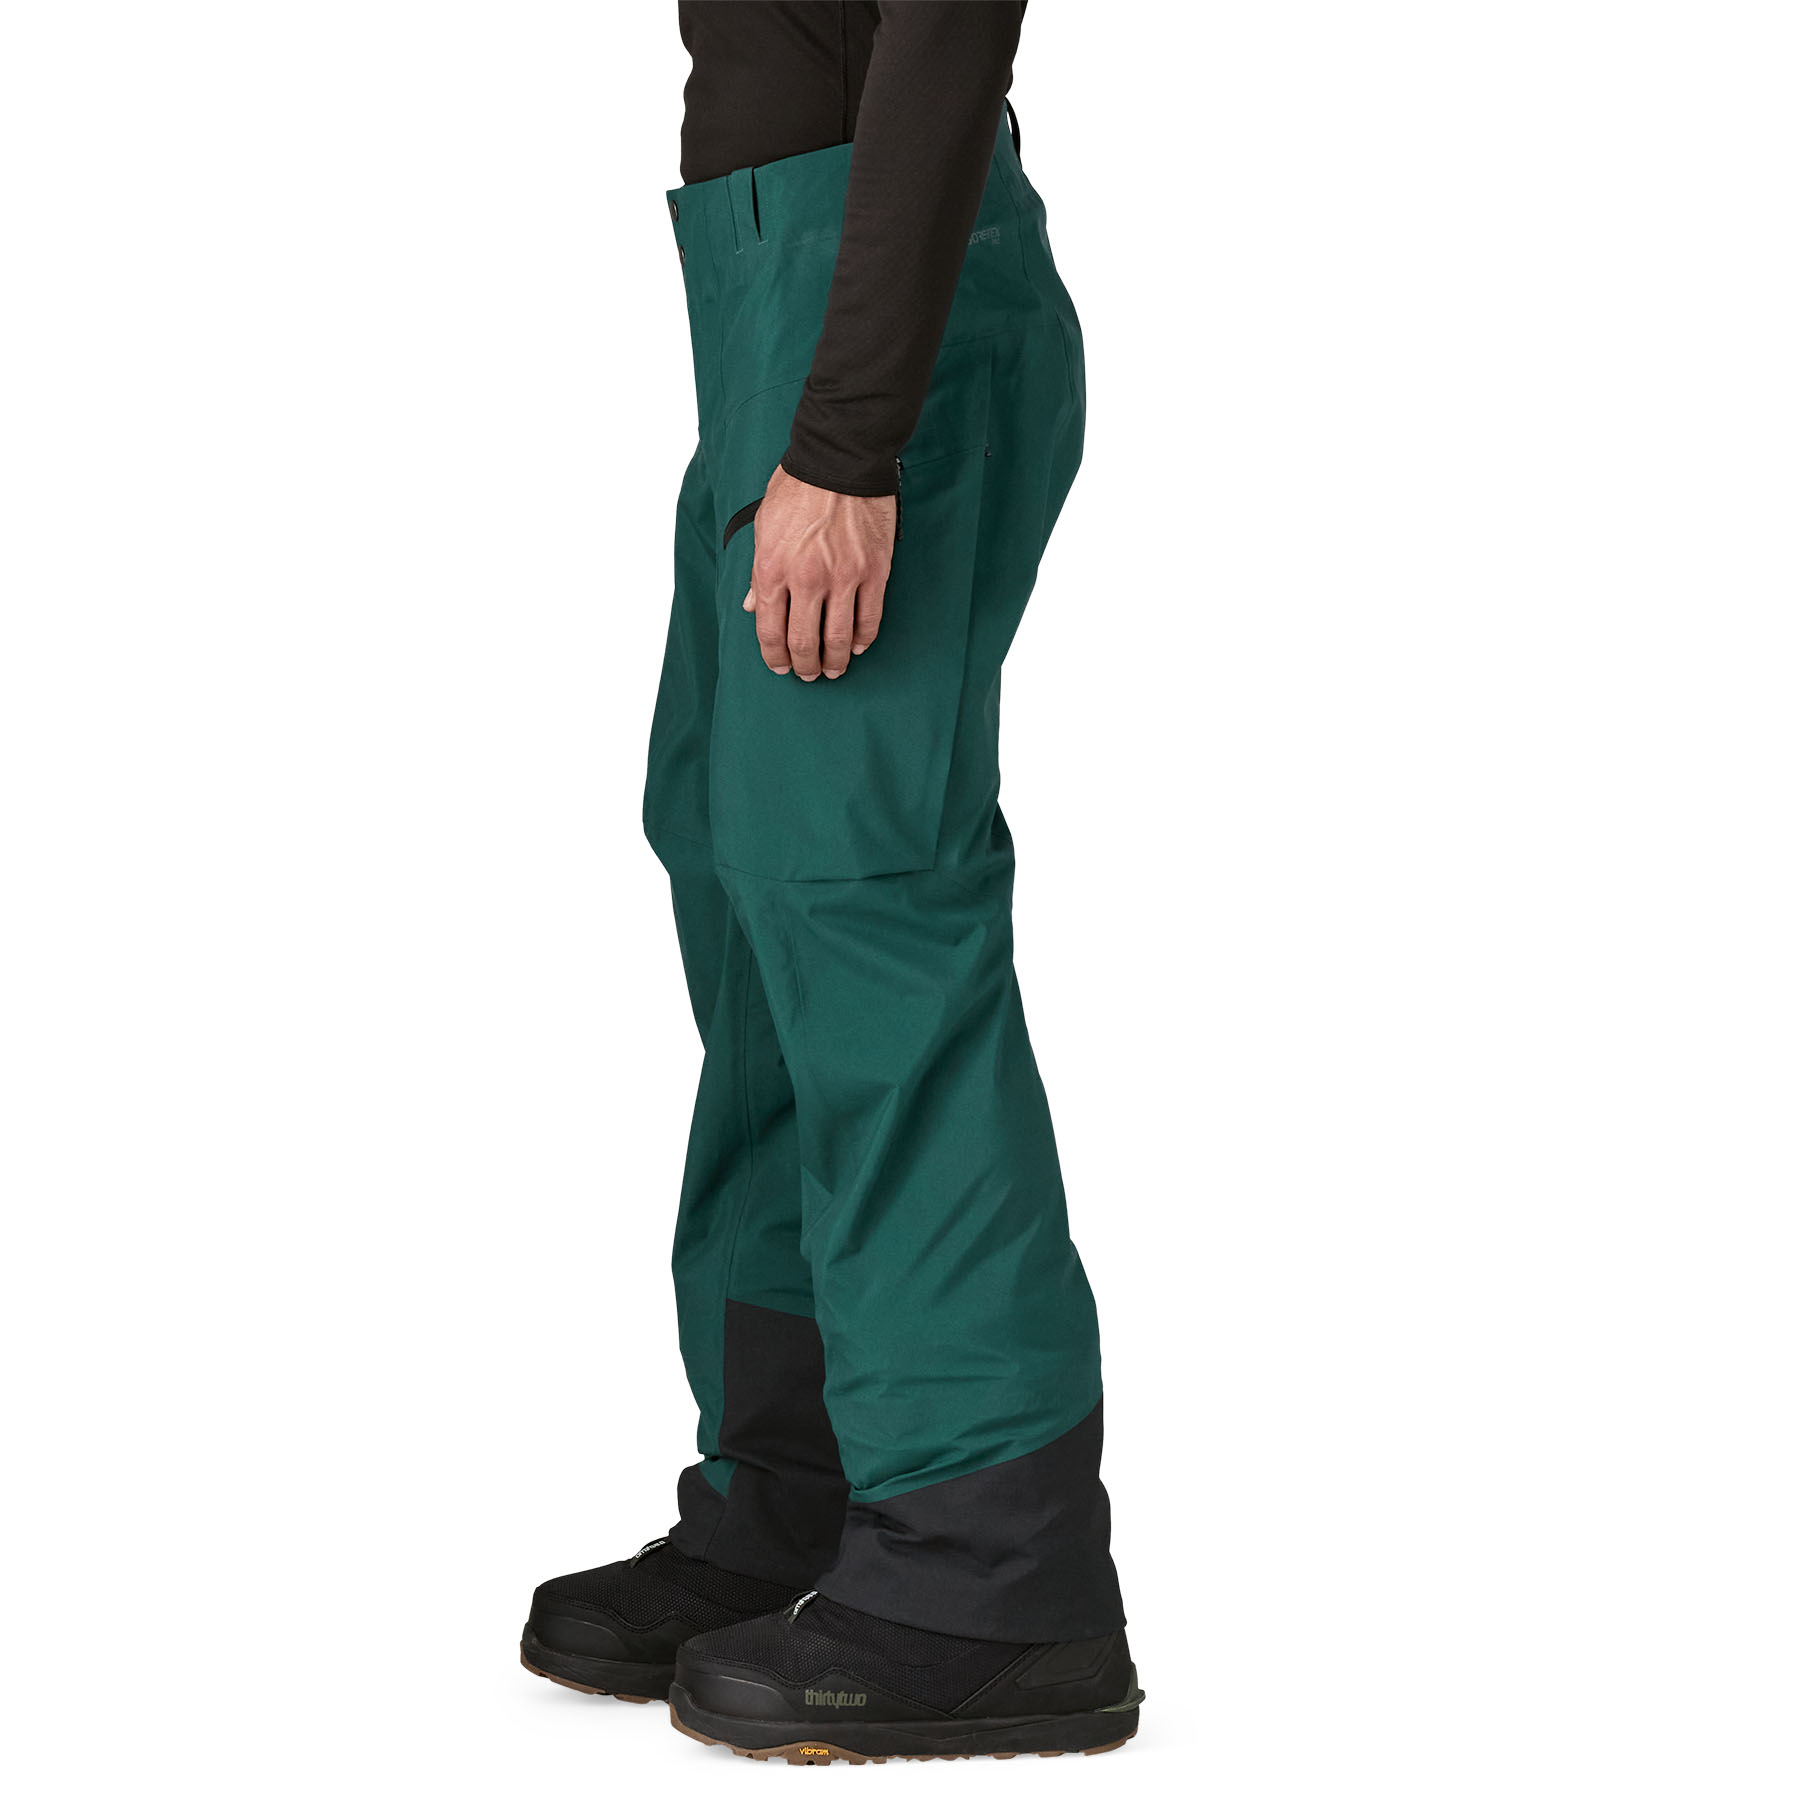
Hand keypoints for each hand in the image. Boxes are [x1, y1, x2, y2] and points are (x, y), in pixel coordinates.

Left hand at [742, 465, 896, 679]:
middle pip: (803, 643)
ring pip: (839, 639)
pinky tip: (859, 646)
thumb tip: (750, 604)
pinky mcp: (874, 572)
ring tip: (834, 669)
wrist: (841, 459)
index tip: (779, 666)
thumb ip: (757, 570)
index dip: (773, 657)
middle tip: (807, 674)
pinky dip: (864, 639)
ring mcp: (843, 578)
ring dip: (836, 661)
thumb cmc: (799, 486)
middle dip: (804, 666)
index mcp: (772, 568)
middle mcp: (806, 579)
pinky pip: (870, 618)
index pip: (769, 630)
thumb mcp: (763, 525)